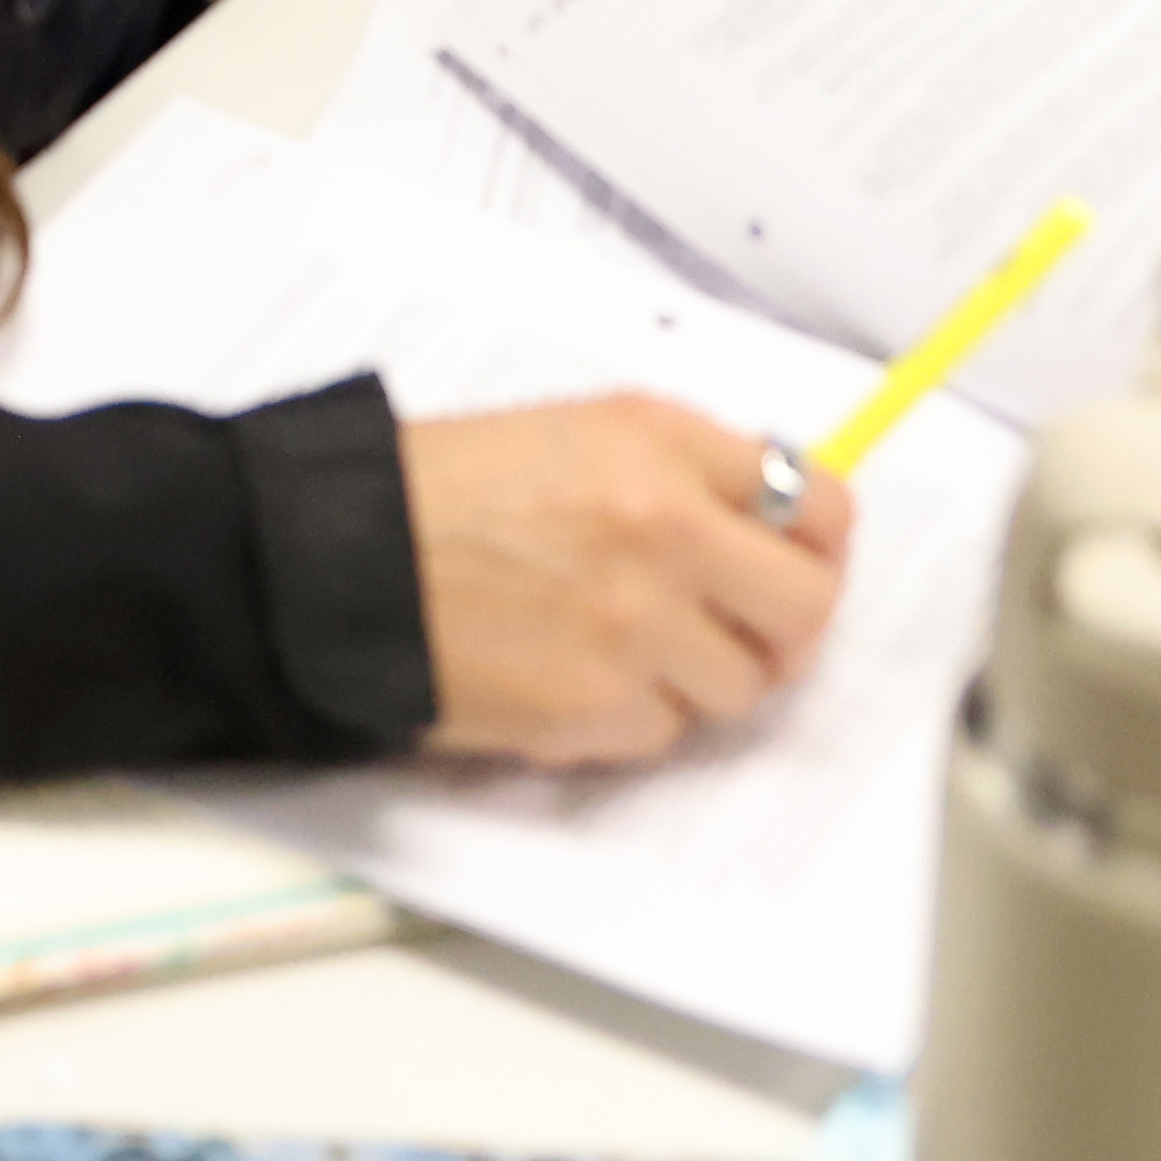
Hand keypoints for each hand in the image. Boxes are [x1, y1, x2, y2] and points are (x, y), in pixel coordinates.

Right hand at [400, 396, 841, 767]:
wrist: (339, 557)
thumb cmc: (437, 488)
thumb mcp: (572, 431)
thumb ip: (681, 466)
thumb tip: (772, 523)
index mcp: (661, 445)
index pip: (815, 502)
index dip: (821, 539)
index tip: (809, 555)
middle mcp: (665, 531)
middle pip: (807, 607)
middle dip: (789, 625)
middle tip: (751, 626)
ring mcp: (636, 628)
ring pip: (744, 686)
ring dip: (703, 674)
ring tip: (632, 645)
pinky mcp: (596, 708)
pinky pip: (667, 729)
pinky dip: (635, 712)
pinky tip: (575, 672)